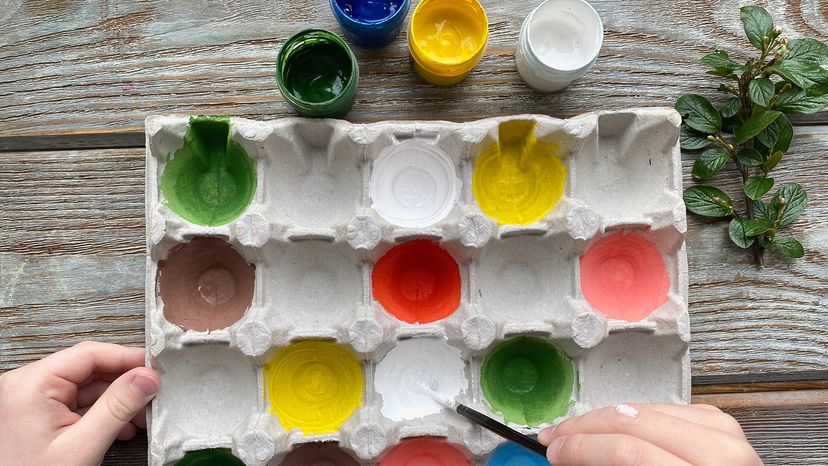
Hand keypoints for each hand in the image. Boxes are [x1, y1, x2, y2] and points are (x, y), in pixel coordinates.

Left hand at [0, 342, 159, 465]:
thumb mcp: (82, 446)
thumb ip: (117, 408)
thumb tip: (146, 377)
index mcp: (31, 384)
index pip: (89, 354)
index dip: (126, 358)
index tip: (155, 367)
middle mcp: (28, 386)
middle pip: (89, 370)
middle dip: (124, 384)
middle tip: (153, 394)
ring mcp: (32, 401)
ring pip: (87, 388)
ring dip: (117, 402)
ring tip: (142, 417)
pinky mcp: (39, 417)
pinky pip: (78, 404)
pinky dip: (102, 413)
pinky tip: (122, 426)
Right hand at [539, 403, 761, 465]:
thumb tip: (572, 459)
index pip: (628, 450)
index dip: (582, 448)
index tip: (555, 452)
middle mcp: (720, 451)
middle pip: (630, 420)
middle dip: (583, 428)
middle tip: (555, 439)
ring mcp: (723, 431)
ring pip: (641, 408)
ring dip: (600, 418)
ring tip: (575, 431)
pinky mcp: (719, 421)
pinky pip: (659, 408)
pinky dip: (628, 416)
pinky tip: (608, 427)